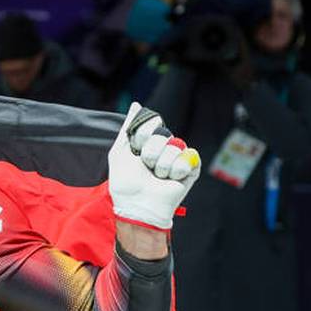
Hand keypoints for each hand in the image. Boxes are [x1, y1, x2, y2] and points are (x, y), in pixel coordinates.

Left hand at [108, 102, 201, 231]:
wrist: (138, 205)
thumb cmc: (125, 181)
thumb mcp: (119, 151)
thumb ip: (128, 127)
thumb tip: (136, 104)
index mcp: (148, 142)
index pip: (153, 122)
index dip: (142, 135)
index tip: (135, 150)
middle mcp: (164, 147)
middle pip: (163, 133)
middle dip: (150, 151)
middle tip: (146, 166)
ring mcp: (178, 157)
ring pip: (176, 145)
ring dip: (162, 164)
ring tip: (157, 176)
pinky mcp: (191, 169)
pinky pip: (189, 156)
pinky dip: (177, 169)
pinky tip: (170, 179)